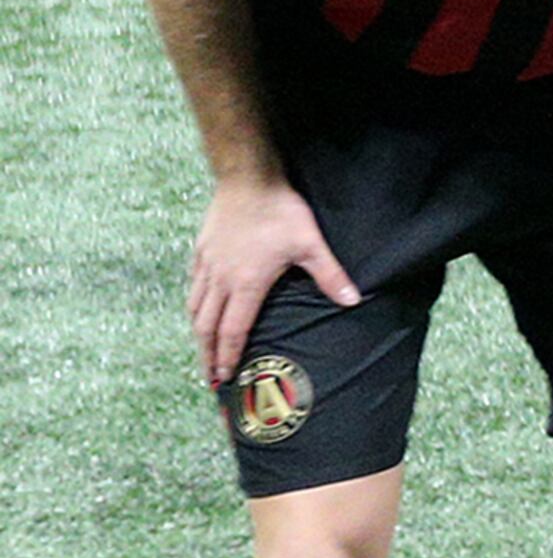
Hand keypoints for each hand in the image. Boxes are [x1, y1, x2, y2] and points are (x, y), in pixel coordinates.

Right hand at [189, 177, 357, 388]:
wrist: (248, 178)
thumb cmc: (280, 210)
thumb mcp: (310, 244)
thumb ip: (330, 275)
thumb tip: (352, 300)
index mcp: (245, 284)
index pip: (233, 331)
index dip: (228, 357)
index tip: (224, 379)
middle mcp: (220, 279)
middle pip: (207, 326)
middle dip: (208, 355)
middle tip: (210, 378)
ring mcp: (207, 264)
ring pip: (195, 307)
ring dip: (199, 333)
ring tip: (203, 351)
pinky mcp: (201, 250)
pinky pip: (194, 285)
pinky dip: (195, 304)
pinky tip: (200, 308)